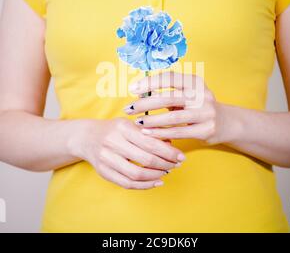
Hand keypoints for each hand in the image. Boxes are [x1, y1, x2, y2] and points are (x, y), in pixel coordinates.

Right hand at [67, 117, 185, 189]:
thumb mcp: (130, 124)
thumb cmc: (113, 129)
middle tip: (176, 165)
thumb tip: (170, 145)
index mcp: (122, 127)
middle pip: (145, 159)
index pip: (150, 142)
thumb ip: (149, 133)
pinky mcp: (103, 172)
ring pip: (137, 174)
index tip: (180, 156)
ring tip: (167, 172)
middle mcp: (112, 143)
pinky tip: (156, 182)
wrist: (87, 137)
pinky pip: (127, 184)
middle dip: (165, 164)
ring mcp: (106, 159)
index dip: (168, 152)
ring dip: (156, 176)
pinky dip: (145, 186)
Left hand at [124, 71, 231, 143]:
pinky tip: (148, 133)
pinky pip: (179, 132)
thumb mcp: (188, 94)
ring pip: (173, 117)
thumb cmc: (199, 106)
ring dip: (152, 120)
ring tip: (137, 121)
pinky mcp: (206, 130)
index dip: (150, 82)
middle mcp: (202, 95)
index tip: (133, 88)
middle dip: (145, 103)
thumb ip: (168, 93)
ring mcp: (206, 113)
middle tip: (129, 108)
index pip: (170, 78)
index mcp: (195, 82)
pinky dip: (161, 133)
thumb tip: (140, 95)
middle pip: (168, 98)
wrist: (226, 122)